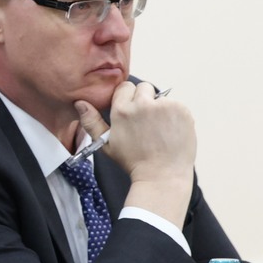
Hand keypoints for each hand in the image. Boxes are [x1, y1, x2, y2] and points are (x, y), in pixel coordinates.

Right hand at [78, 80, 194, 229]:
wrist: (162, 175)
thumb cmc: (133, 161)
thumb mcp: (105, 143)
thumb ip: (91, 121)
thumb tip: (80, 103)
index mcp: (122, 110)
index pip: (125, 87)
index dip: (127, 99)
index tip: (131, 112)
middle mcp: (144, 104)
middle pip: (143, 87)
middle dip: (144, 100)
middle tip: (145, 121)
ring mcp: (165, 106)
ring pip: (161, 98)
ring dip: (159, 108)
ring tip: (158, 130)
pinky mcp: (182, 111)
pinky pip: (176, 106)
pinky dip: (174, 116)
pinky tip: (169, 131)